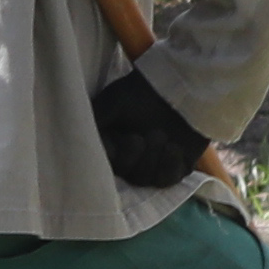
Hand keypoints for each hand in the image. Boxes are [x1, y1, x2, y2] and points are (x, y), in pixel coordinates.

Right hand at [93, 67, 210, 187]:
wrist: (180, 88)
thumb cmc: (142, 92)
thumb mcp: (112, 102)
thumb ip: (95, 122)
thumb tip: (87, 145)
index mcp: (111, 143)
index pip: (105, 165)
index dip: (115, 156)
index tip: (125, 137)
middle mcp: (129, 158)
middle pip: (126, 174)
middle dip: (137, 155)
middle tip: (150, 134)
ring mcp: (152, 165)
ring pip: (145, 179)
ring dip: (154, 158)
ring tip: (164, 136)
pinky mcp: (174, 169)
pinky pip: (168, 180)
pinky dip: (171, 165)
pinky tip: (175, 147)